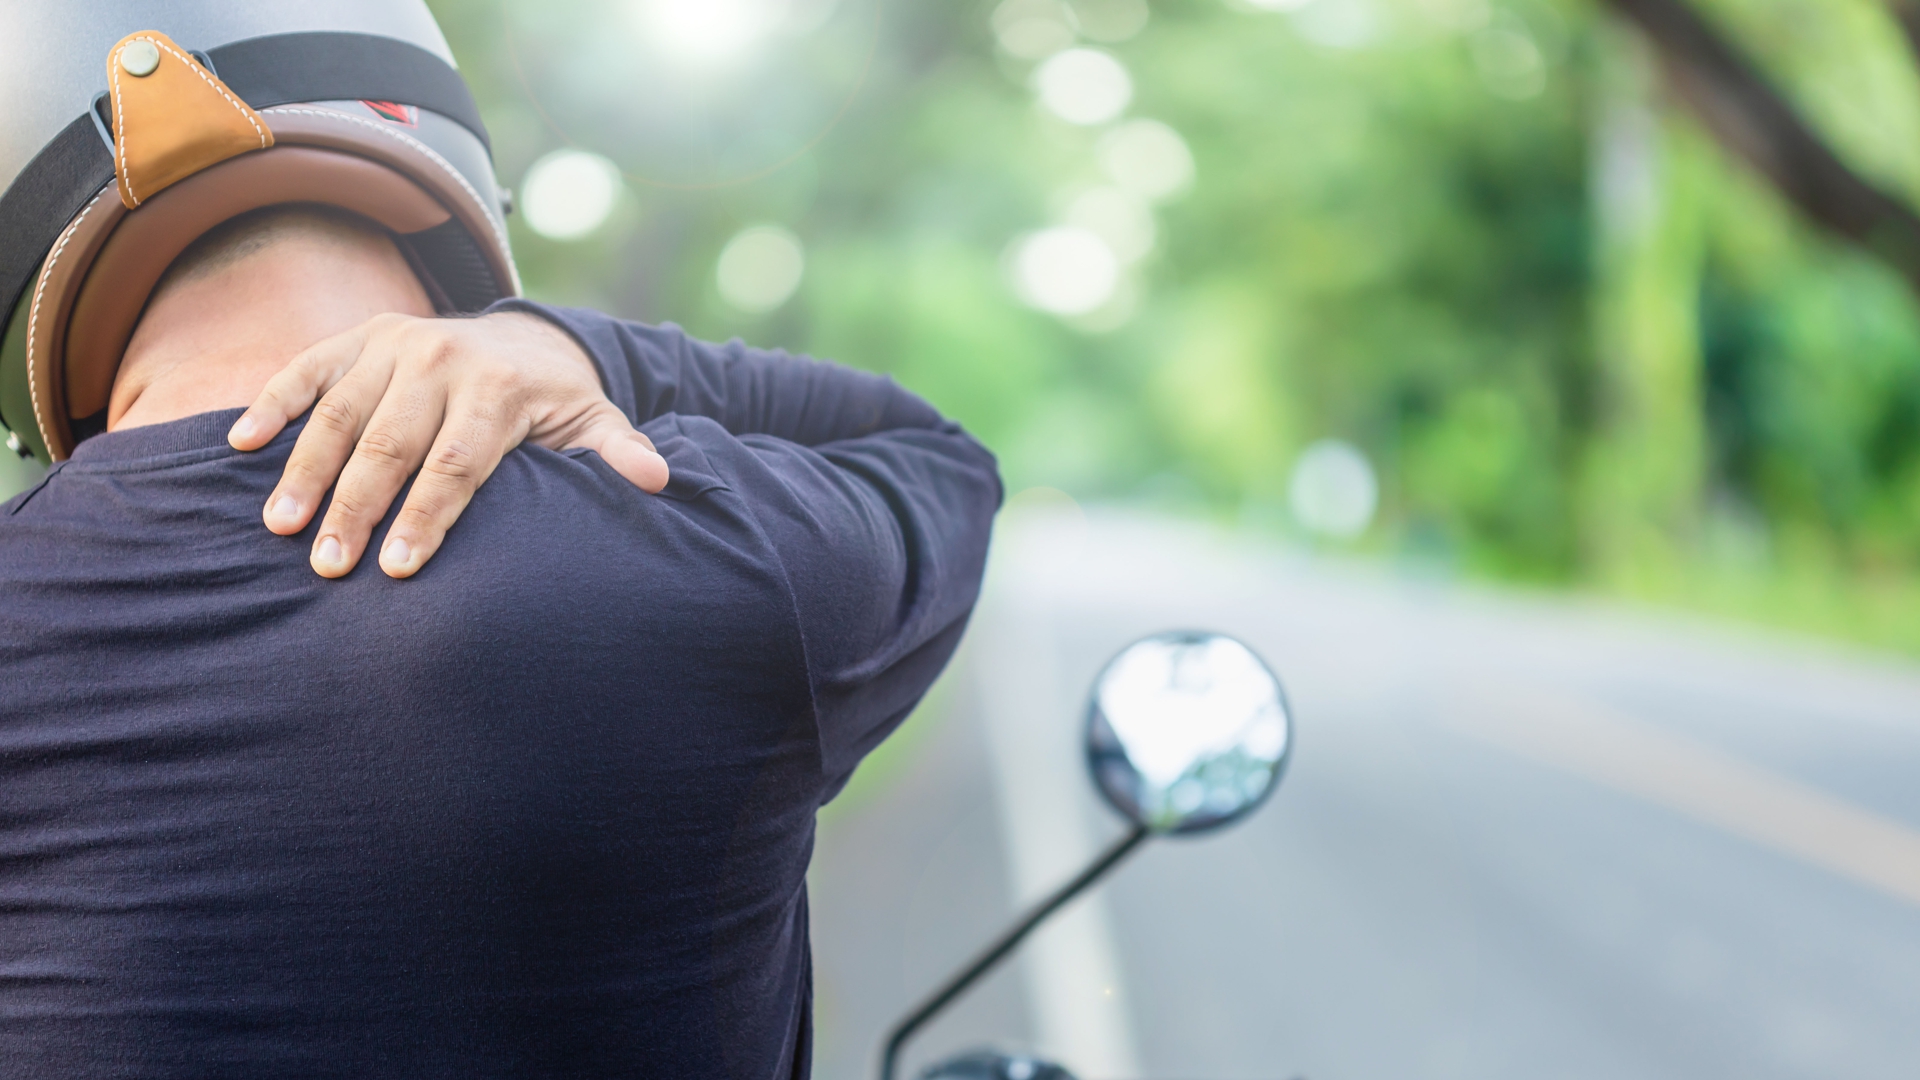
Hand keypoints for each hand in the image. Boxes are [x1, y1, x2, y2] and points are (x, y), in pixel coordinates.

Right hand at [228, 310, 667, 578]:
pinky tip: (239, 443)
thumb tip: (659, 480)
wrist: (522, 339)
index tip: (397, 570)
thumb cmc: (553, 406)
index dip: (426, 518)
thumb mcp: (593, 424)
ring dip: (305, 470)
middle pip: (389, 445)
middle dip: (357, 509)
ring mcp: (395, 344)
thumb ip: (616, 453)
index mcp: (498, 390)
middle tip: (328, 567)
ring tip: (279, 527)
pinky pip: (307, 370)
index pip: (457, 464)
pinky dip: (272, 403)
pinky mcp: (359, 337)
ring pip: (339, 413)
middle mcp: (442, 361)